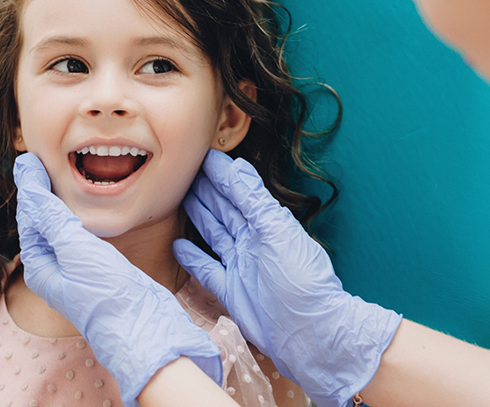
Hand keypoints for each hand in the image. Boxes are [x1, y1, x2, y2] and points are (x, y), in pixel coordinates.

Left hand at [13, 153, 222, 406]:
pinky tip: (87, 209)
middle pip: (42, 223)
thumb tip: (27, 183)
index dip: (29, 187)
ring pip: (62, 229)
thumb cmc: (106, 292)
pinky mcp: (100, 270)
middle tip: (40, 162)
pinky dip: (79, 216)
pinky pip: (81, 237)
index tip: (29, 159)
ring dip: (59, 203)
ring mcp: (78, 270)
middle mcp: (56, 268)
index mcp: (41, 265)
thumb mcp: (75, 248)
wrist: (142, 327)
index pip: (30, 217)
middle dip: (40, 193)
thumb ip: (52, 216)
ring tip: (59, 178)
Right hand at [173, 150, 401, 406]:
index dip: (220, 174)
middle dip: (206, 190)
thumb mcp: (278, 232)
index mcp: (266, 224)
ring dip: (198, 216)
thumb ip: (255, 201)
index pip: (238, 191)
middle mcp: (252, 241)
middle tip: (184, 172)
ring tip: (179, 199)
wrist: (311, 334)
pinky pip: (206, 268)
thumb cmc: (301, 280)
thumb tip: (237, 167)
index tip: (201, 156)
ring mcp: (240, 266)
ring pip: (214, 233)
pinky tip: (179, 245)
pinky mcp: (230, 290)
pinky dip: (193, 257)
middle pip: (223, 210)